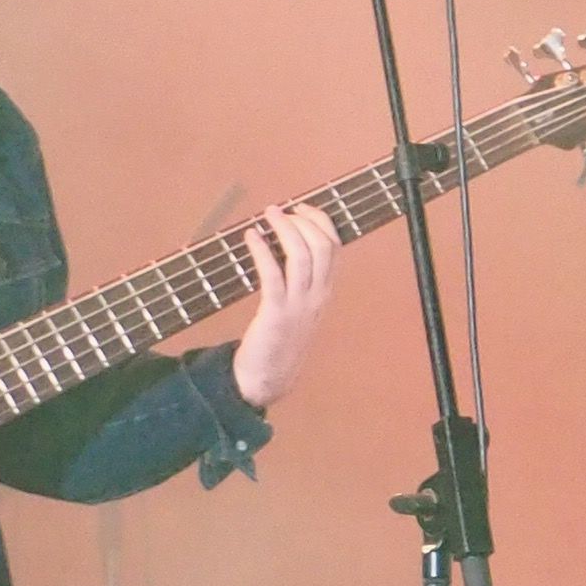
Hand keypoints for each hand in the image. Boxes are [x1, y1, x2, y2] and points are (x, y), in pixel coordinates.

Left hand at [230, 204, 340, 408]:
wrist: (269, 377)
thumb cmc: (280, 341)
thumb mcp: (301, 308)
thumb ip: (302, 282)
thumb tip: (287, 246)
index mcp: (326, 292)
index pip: (335, 247)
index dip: (320, 221)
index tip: (302, 208)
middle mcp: (318, 296)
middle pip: (322, 246)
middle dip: (302, 220)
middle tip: (279, 211)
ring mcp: (299, 305)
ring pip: (302, 256)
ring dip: (284, 229)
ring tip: (267, 215)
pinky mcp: (276, 313)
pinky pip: (273, 275)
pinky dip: (262, 250)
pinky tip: (251, 237)